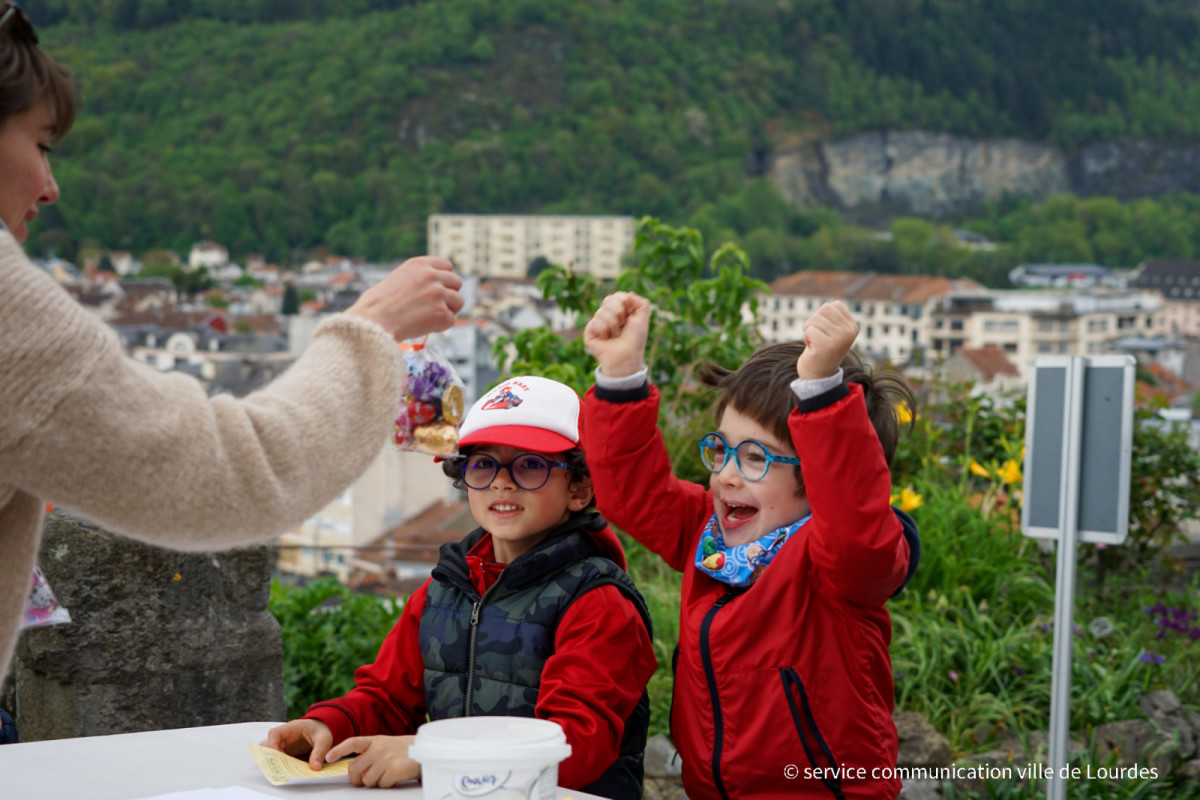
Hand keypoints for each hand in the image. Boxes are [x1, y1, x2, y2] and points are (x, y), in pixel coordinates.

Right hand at [260, 719, 332, 770]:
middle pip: (266, 747)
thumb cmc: (320, 731)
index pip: (273, 734)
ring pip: (270, 756)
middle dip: (271, 759)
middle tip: (283, 769)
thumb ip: (319, 752)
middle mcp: (281, 737)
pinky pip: (278, 762)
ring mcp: (281, 746)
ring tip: (287, 773)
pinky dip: (282, 768)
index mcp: (289, 728)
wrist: (321, 730)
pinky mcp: (284, 755)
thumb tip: (315, 767)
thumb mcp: (324, 739)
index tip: (280, 759)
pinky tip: (291, 773)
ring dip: (276, 764)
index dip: (273, 746)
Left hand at [326, 735, 419, 787]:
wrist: (426, 751)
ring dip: (376, 781)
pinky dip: (387, 784)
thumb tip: (357, 773)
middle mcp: (379, 748)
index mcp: (375, 740)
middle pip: (355, 769)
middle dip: (356, 779)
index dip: (339, 750)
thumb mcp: (386, 745)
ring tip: (388, 773)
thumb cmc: (404, 750)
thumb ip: (370, 754)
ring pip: (368, 780)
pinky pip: (382, 785)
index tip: (328, 757)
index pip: (353, 743)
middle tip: (363, 780)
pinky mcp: (395, 770)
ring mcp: (386, 759)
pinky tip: (396, 776)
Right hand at [346, 256, 463, 340]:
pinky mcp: (441, 313)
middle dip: (449, 294)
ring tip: (430, 318)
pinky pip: (451, 320)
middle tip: (437, 306)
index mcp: (419, 264)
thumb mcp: (395, 279)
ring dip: (448, 311)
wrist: (371, 322)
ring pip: (458, 302)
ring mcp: (438, 293)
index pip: (447, 265)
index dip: (445, 278)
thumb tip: (425, 291)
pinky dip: (441, 326)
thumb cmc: (375, 305)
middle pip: (456, 282)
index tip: (441, 287)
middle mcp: (431, 275)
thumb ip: (415, 280)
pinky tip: (425, 326)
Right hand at [584, 291, 650, 377]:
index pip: (617, 296)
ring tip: (615, 335)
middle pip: (608, 299)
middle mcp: (607, 314)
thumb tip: (628, 294)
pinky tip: (606, 339)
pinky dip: (604, 330)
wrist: (627, 356)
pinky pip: (595, 322)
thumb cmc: (635, 339)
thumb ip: (641, 302)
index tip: (630, 316)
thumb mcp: (643, 318)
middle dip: (619, 312)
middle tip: (622, 326)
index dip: (625, 304)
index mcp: (619, 310)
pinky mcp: (589, 331)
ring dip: (613, 325)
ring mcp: (597, 322)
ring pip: (602, 312)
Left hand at [796, 301, 858, 380]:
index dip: (822, 316)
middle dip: (814, 321)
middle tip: (816, 336)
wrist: (818, 376)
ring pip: (815, 319)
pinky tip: (812, 348)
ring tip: (815, 343)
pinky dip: (806, 338)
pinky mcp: (826, 346)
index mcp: (852, 327)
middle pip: (824, 309)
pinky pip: (809, 330)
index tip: (824, 331)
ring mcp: (839, 339)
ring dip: (809, 330)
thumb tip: (828, 305)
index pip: (833, 305)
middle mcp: (849, 332)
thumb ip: (832, 318)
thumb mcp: (832, 331)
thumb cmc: (822, 350)